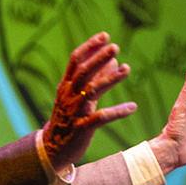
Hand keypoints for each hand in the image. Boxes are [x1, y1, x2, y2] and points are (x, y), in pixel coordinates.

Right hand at [43, 32, 136, 169]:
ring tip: (127, 69)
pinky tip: (132, 107)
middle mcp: (69, 96)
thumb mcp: (80, 96)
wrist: (52, 148)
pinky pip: (100, 118)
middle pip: (83, 72)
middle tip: (115, 47)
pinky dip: (117, 112)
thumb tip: (114, 58)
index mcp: (66, 85)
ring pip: (91, 91)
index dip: (90, 47)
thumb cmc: (68, 118)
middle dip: (98, 58)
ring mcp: (74, 112)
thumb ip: (95, 77)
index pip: (76, 60)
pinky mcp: (81, 129)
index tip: (105, 35)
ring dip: (110, 79)